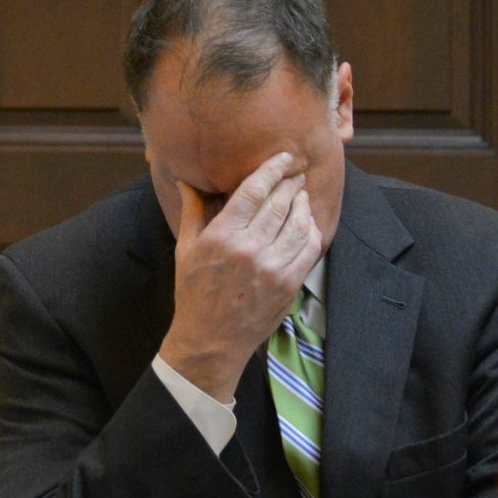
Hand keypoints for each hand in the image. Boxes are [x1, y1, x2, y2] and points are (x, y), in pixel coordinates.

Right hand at [160, 153, 322, 399]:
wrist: (210, 340)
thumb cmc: (194, 294)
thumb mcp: (185, 250)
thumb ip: (192, 211)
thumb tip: (186, 181)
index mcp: (222, 236)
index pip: (254, 190)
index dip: (272, 169)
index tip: (283, 157)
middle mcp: (250, 248)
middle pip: (280, 203)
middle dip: (291, 183)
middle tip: (296, 172)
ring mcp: (272, 268)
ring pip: (298, 223)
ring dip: (304, 204)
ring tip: (302, 195)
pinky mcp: (288, 284)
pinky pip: (308, 249)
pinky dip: (311, 231)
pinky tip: (307, 223)